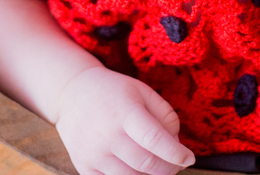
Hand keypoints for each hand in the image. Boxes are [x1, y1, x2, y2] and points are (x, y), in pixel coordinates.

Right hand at [55, 66, 195, 174]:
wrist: (71, 94)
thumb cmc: (113, 93)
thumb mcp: (142, 91)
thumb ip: (165, 115)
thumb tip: (176, 145)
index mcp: (124, 112)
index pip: (154, 139)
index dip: (175, 153)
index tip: (188, 158)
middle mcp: (107, 135)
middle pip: (147, 164)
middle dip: (169, 168)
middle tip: (175, 163)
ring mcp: (94, 154)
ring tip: (158, 167)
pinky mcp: (85, 167)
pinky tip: (138, 171)